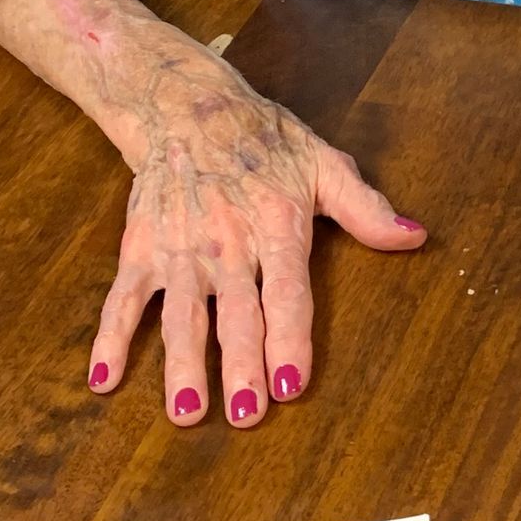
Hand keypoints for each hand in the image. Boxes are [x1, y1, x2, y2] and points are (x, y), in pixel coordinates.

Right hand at [88, 67, 425, 427]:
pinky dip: (111, 338)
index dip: (289, 339)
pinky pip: (124, 298)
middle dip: (240, 366)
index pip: (287, 292)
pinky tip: (105, 379)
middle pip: (236, 314)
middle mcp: (228, 243)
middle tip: (244, 415)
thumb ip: (366, 208)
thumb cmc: (263, 140)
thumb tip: (414, 237)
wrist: (185, 105)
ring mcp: (180, 249)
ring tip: (185, 411)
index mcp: (277, 225)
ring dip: (180, 365)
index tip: (290, 384)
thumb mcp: (323, 164)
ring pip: (182, 315)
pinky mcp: (141, 247)